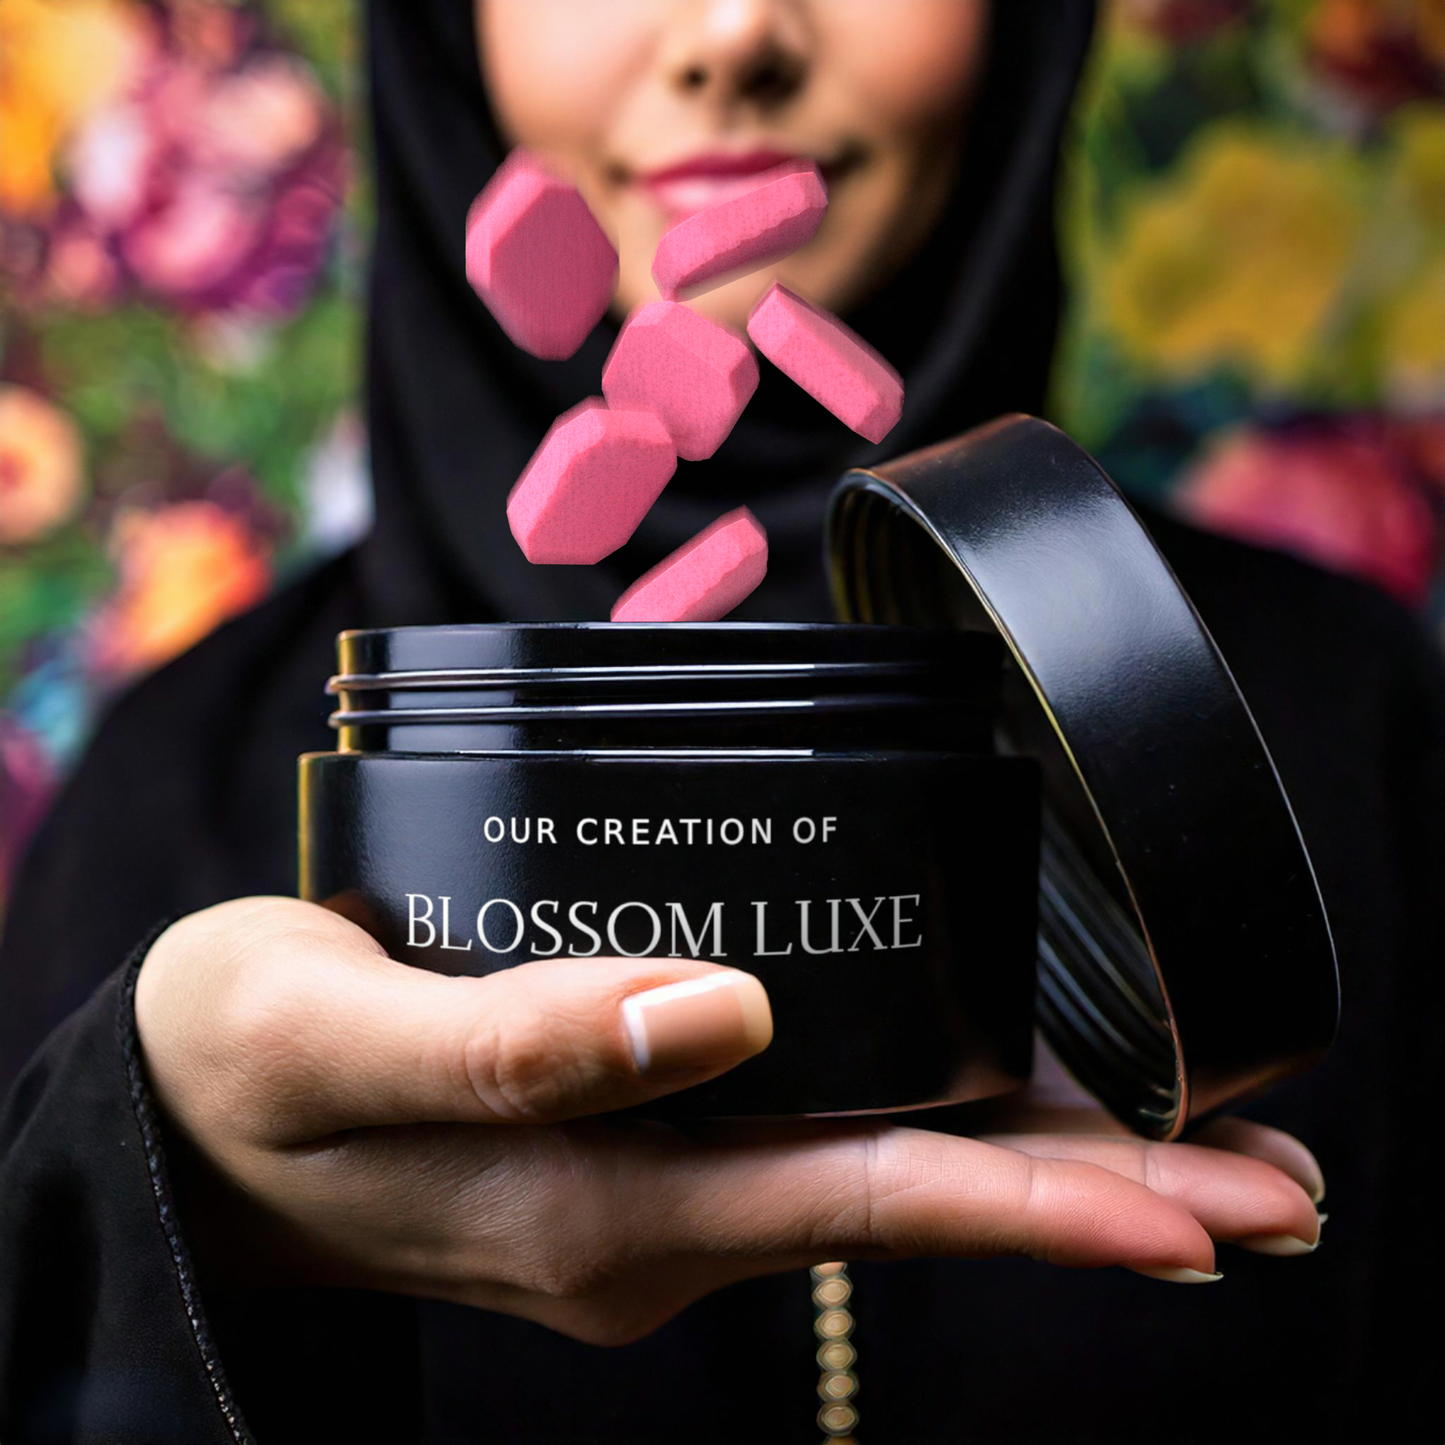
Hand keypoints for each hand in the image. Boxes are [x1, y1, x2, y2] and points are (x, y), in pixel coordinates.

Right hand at [136, 898, 1324, 1345]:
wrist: (185, 1130)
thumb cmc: (240, 1068)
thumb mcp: (333, 1035)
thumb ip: (517, 1038)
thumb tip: (717, 1009)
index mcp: (601, 1207)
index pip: (866, 1201)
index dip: (1043, 1201)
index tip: (1205, 1209)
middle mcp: (656, 1218)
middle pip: (915, 1202)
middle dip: (1101, 1198)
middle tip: (1282, 1191)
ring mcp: (653, 1194)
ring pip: (881, 1172)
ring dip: (1036, 1164)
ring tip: (1196, 1151)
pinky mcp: (636, 1147)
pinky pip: (816, 1139)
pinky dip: (929, 1123)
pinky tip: (995, 1096)